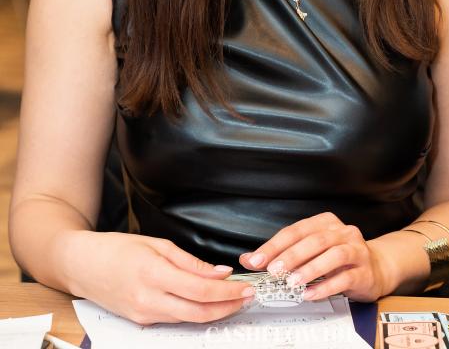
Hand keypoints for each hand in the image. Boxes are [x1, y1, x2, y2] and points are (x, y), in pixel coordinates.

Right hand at [61, 231, 254, 323]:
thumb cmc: (116, 249)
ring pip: (189, 320)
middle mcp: (149, 300)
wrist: (83, 265)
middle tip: (247, 298)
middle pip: (199, 312)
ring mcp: (144, 315)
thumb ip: (190, 261)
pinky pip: (175, 320)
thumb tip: (219, 272)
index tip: (245, 287)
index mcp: (154, 274)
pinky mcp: (141, 321)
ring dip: (215, 312)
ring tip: (233, 300)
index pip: (201, 290)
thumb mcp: (157, 244)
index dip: (227, 292)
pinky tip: (207, 303)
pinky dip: (195, 313)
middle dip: (228, 308)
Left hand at [238, 212, 381, 301]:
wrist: (376, 267)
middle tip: (274, 271)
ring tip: (292, 283)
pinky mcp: (364, 271)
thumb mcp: (310, 251)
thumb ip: (282, 253)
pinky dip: (326, 286)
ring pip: (333, 255)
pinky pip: (344, 278)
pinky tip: (311, 294)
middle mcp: (342, 232)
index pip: (296, 230)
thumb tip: (249, 258)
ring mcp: (356, 250)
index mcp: (325, 222)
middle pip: (314, 240)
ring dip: (310, 269)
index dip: (275, 245)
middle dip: (291, 256)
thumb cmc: (339, 258)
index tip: (257, 260)